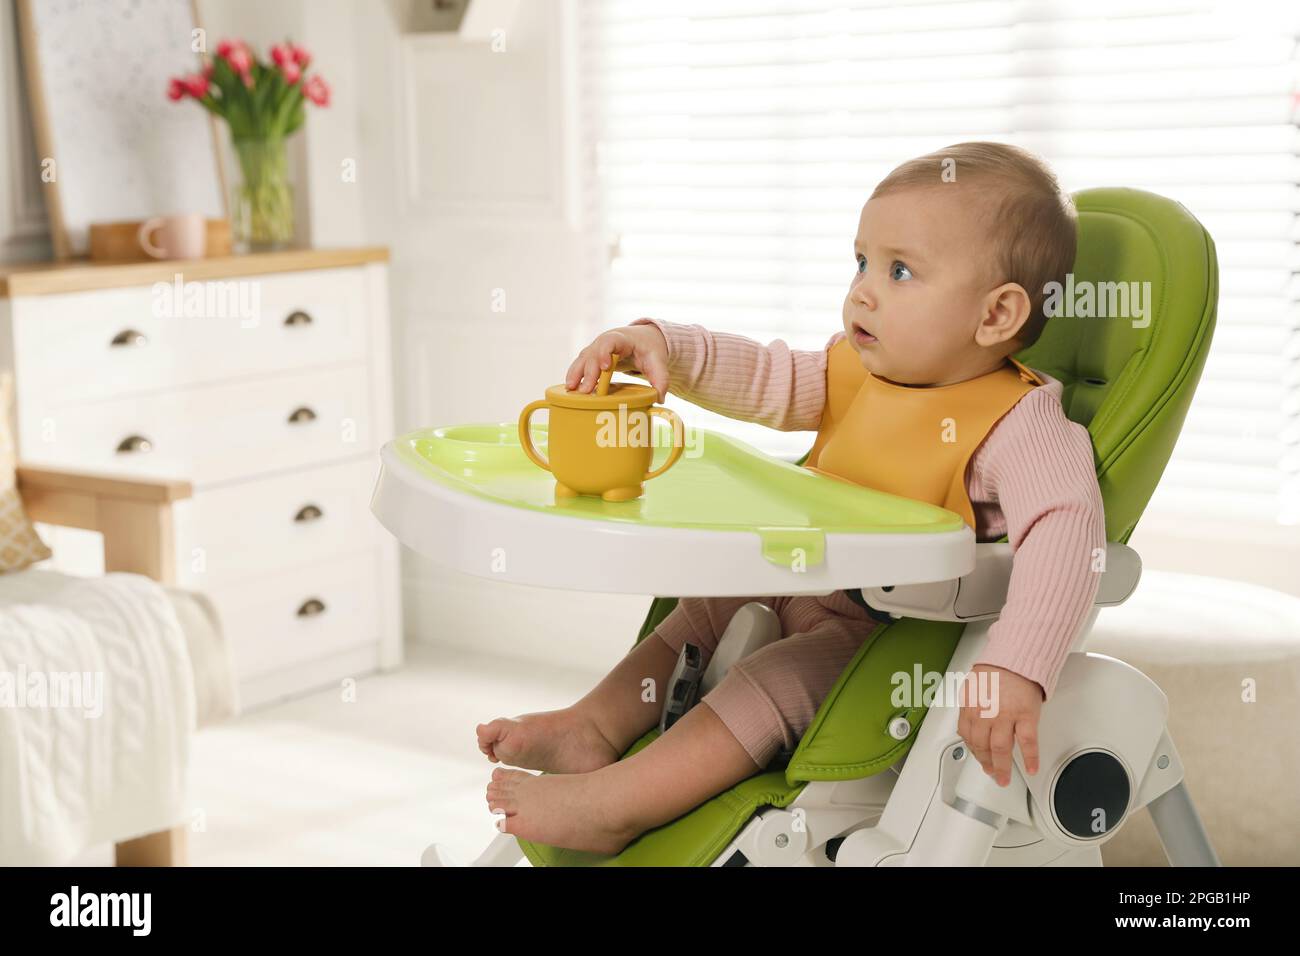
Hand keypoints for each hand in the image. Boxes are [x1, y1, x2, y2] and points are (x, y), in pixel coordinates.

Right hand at [565, 322, 670, 402]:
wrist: (642, 340)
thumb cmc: (648, 349)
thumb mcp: (658, 362)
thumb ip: (661, 379)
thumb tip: (659, 399)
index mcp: (622, 339)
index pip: (610, 341)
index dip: (605, 352)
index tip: (605, 367)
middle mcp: (605, 342)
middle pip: (592, 353)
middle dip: (588, 371)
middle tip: (585, 390)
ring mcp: (596, 349)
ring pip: (582, 359)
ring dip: (575, 374)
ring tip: (570, 390)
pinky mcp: (592, 358)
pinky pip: (580, 365)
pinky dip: (574, 376)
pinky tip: (570, 389)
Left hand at [957, 664, 1041, 786]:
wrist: (1016, 657)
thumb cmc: (996, 669)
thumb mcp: (973, 688)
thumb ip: (970, 708)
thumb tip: (968, 726)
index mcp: (970, 706)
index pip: (967, 735)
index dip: (973, 751)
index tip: (978, 758)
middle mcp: (985, 713)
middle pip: (982, 746)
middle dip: (986, 763)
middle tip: (991, 773)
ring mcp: (1005, 716)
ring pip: (1000, 748)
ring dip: (1002, 767)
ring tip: (1004, 778)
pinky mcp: (1025, 715)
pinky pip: (1027, 742)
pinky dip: (1030, 758)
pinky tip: (1030, 767)